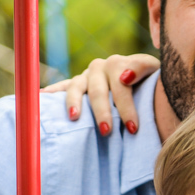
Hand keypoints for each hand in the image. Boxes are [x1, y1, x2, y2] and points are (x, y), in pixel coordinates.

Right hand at [41, 53, 159, 131]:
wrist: (143, 79)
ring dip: (74, 103)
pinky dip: (50, 92)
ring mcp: (84, 76)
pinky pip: (61, 88)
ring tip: (74, 119)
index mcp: (119, 63)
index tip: (133, 128)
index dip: (127, 106)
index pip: (121, 84)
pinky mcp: (75, 85)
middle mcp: (98, 68)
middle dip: (102, 112)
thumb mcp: (154, 71)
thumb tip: (124, 77)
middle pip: (98, 90)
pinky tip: (40, 98)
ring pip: (76, 88)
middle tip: (107, 132)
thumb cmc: (150, 80)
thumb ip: (142, 68)